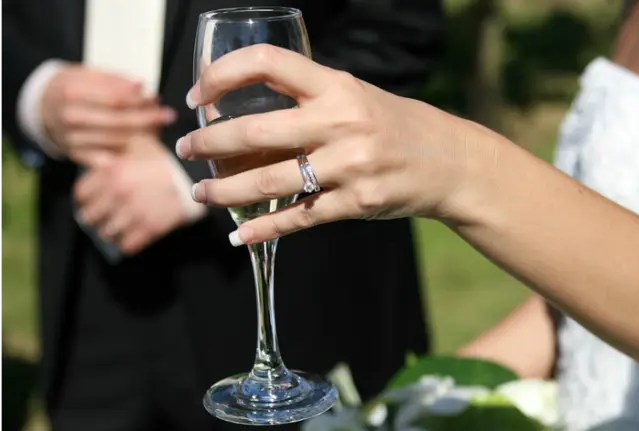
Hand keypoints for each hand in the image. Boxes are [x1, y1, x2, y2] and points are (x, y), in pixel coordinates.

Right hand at [41, 64, 175, 164]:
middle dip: (148, 118)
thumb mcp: (88, 73)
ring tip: (159, 127)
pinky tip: (144, 145)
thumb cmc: (73, 86)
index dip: (140, 100)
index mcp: (72, 92)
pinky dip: (129, 153)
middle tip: (167, 115)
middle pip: (119, 122)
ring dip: (143, 135)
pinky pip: (109, 159)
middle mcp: (71, 118)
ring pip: (118, 141)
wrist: (44, 106)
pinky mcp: (77, 155)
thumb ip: (115, 80)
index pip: (115, 99)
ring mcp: (73, 139)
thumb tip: (140, 86)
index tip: (156, 97)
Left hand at [74, 136, 189, 254]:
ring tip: (119, 227)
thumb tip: (96, 160)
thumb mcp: (137, 143)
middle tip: (105, 215)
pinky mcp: (150, 228)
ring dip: (112, 232)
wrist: (197, 173)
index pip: (80, 195)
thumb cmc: (166, 157)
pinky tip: (133, 235)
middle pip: (89, 217)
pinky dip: (128, 243)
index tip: (94, 200)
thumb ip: (112, 150)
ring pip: (106, 234)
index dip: (86, 199)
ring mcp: (134, 212)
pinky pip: (127, 245)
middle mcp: (118, 193)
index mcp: (111, 171)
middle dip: (96, 217)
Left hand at [176, 44, 481, 245]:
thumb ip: (310, 98)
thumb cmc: (396, 124)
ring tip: (202, 192)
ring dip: (224, 190)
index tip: (197, 94)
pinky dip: (262, 230)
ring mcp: (349, 166)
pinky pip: (298, 219)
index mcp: (337, 86)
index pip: (267, 63)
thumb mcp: (356, 95)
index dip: (221, 75)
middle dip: (208, 143)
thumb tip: (248, 108)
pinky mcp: (356, 203)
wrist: (449, 161)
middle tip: (186, 149)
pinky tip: (238, 235)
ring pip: (268, 182)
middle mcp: (341, 122)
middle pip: (254, 132)